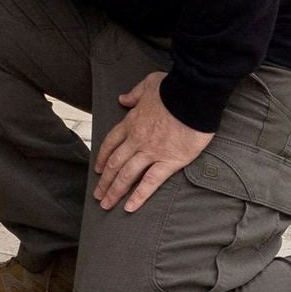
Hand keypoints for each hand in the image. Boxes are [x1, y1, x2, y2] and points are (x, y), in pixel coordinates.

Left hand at [93, 71, 211, 212]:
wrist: (192, 96)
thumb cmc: (173, 89)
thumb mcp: (148, 84)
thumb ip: (134, 94)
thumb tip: (123, 99)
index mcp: (131, 122)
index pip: (111, 143)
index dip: (103, 157)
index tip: (98, 169)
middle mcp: (137, 139)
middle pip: (115, 163)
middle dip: (105, 181)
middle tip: (98, 195)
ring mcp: (151, 152)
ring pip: (127, 175)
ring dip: (115, 191)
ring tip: (106, 205)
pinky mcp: (169, 161)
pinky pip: (150, 182)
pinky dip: (139, 196)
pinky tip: (130, 207)